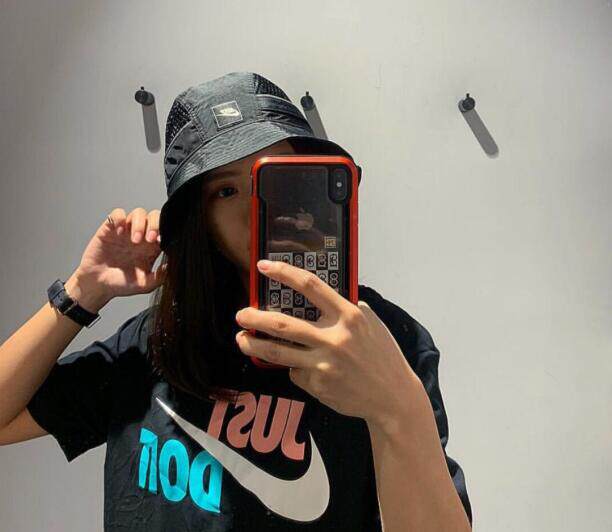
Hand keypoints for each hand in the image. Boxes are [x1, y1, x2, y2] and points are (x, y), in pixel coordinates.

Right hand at [72, 208, 165, 307]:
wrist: (97, 285)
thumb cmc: (121, 284)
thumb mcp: (144, 285)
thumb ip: (159, 277)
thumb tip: (172, 266)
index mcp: (152, 247)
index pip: (165, 230)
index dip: (167, 232)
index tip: (163, 242)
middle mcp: (141, 236)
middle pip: (154, 217)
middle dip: (155, 225)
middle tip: (150, 239)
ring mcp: (126, 230)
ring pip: (139, 213)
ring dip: (139, 223)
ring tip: (135, 240)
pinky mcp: (110, 228)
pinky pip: (117, 213)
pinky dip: (120, 219)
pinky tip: (119, 232)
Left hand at [234, 259, 421, 426]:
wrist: (393, 398)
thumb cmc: (383, 357)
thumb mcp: (372, 324)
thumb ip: (348, 309)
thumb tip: (320, 298)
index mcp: (348, 316)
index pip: (310, 286)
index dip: (283, 273)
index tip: (263, 267)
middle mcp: (334, 338)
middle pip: (283, 324)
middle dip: (255, 318)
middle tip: (241, 314)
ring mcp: (324, 364)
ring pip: (277, 352)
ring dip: (254, 345)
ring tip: (241, 340)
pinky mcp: (318, 385)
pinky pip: (295, 372)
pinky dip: (293, 368)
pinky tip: (300, 368)